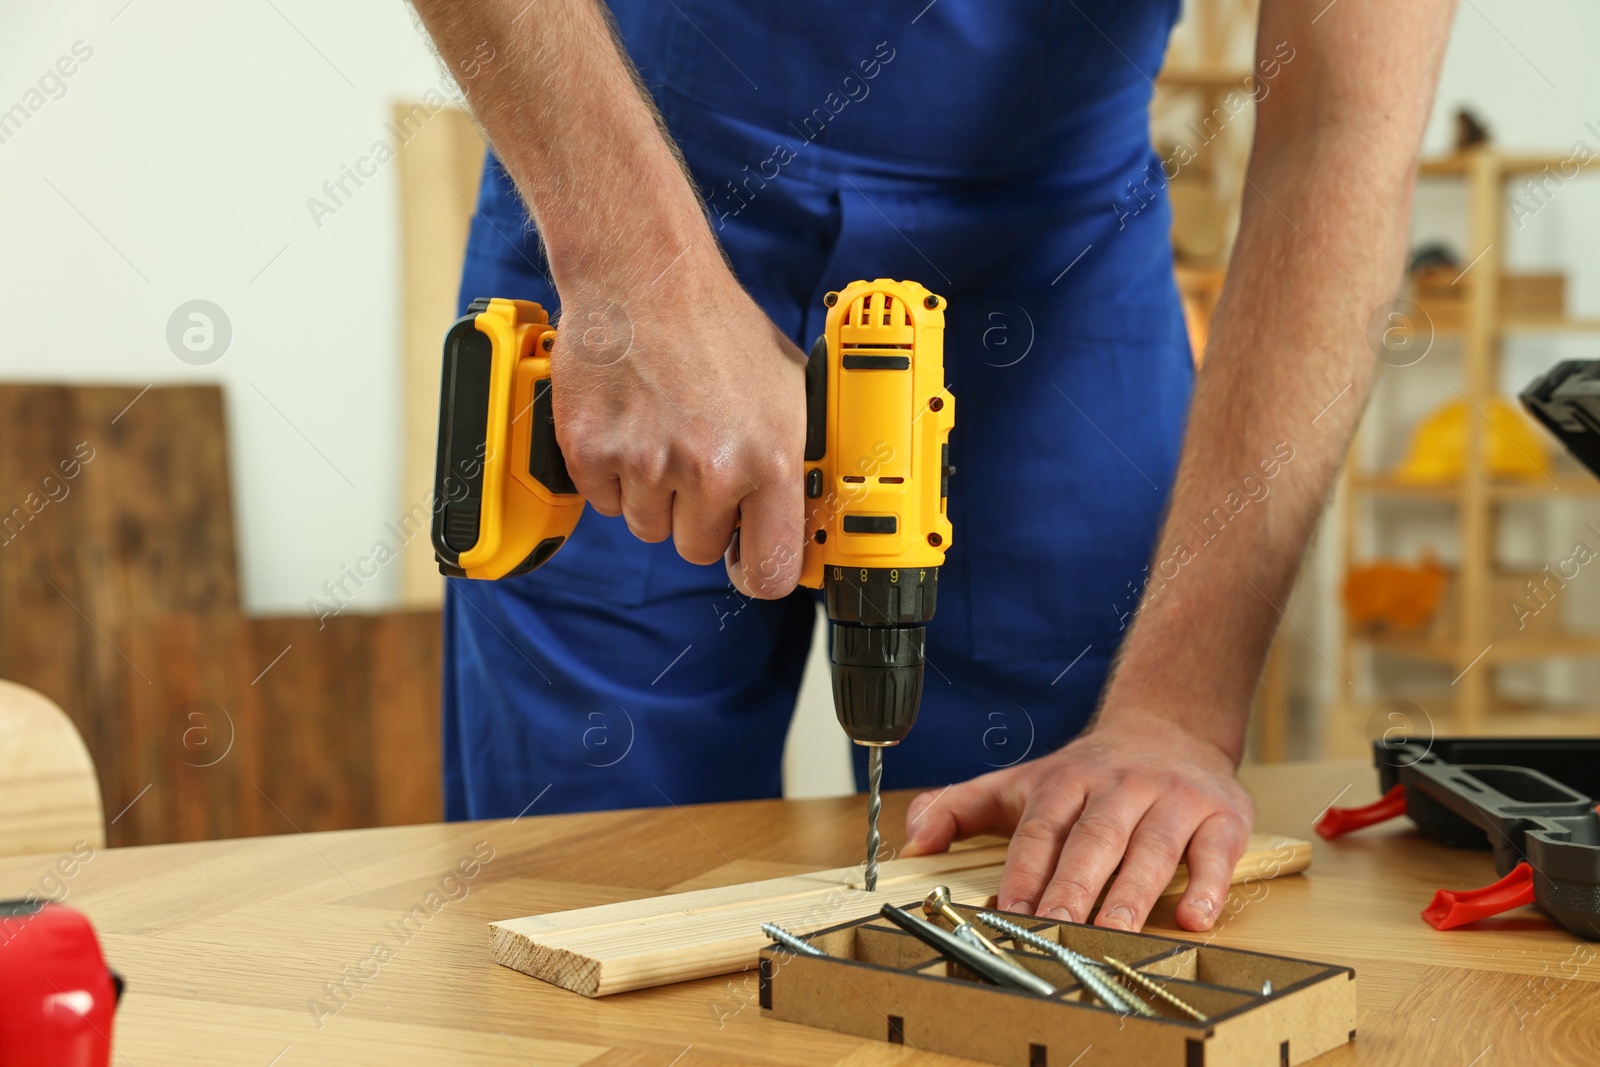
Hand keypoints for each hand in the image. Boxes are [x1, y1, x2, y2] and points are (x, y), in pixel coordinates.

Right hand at [550, 254, 808, 597]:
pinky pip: (603, 502)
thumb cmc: (719, 326)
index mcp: (769, 459)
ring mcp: (646, 463)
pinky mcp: (591, 452)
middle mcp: (710, 469)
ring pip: (647, 527)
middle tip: (695, 462)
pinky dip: (611, 475)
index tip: (747, 563)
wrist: (645, 274)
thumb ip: (792, 456)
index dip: (757, 572)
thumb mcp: (787, 386)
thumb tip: (803, 513)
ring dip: (653, 495)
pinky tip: (628, 424)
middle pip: (698, 550)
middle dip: (697, 517)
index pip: (770, 571)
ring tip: (661, 432)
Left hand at [901, 712, 1252, 931]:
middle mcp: (1117, 787)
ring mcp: (1171, 799)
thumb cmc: (1085, 775)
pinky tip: (1194, 919)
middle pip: (1093, 838)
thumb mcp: (1019, 783)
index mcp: (1064, 782)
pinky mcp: (1220, 814)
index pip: (1040, 829)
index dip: (1024, 870)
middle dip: (1074, 885)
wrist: (1167, 726)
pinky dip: (1208, 885)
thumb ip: (960, 809)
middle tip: (1056, 928)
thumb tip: (911, 841)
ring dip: (1133, 893)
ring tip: (1116, 933)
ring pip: (1151, 847)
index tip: (1008, 911)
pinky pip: (1215, 851)